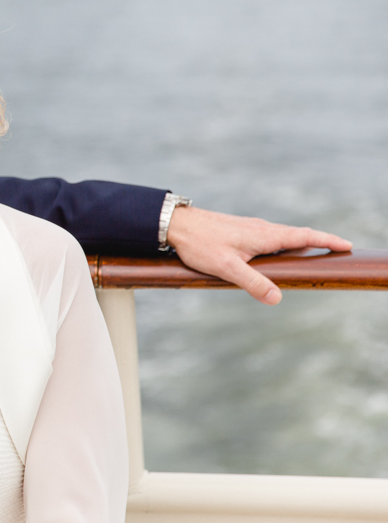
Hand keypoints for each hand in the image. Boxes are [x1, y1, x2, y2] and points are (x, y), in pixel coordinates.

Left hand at [166, 206, 352, 304]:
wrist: (176, 224)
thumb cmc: (200, 243)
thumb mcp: (226, 267)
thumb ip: (252, 282)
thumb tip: (277, 298)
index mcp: (264, 235)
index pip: (304, 236)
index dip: (326, 241)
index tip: (346, 245)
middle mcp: (261, 228)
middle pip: (297, 235)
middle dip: (318, 243)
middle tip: (336, 251)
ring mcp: (250, 229)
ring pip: (282, 236)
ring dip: (299, 244)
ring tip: (312, 255)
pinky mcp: (239, 231)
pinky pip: (268, 238)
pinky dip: (281, 245)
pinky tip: (275, 255)